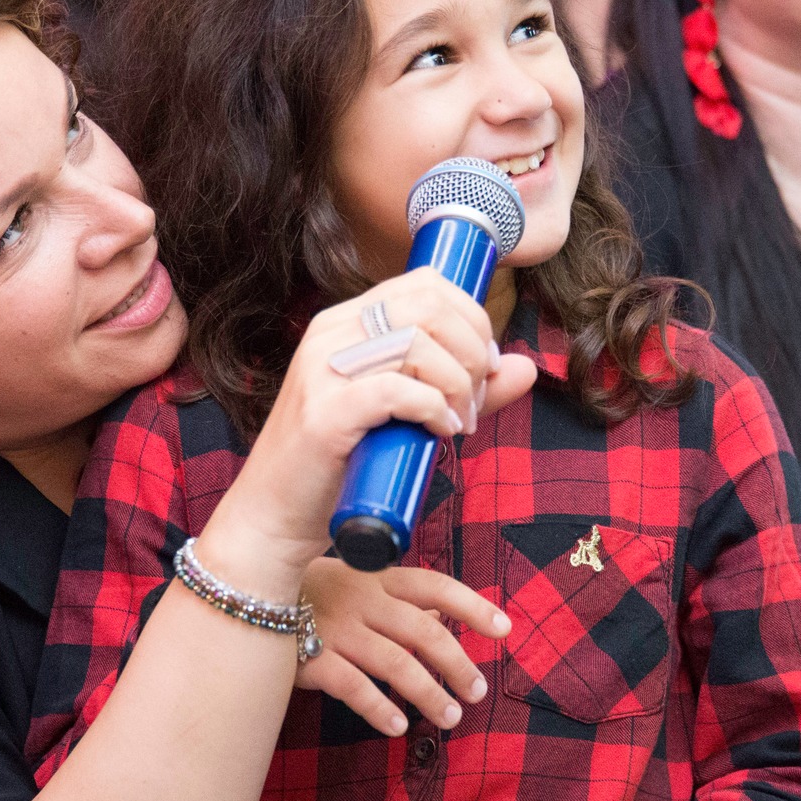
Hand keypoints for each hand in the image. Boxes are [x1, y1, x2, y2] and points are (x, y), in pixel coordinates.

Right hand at [204, 269, 537, 570]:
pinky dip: (433, 409)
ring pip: (417, 343)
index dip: (472, 318)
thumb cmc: (341, 464)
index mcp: (346, 322)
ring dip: (458, 384)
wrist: (276, 516)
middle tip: (476, 398)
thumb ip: (462, 387)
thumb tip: (524, 366)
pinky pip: (397, 391)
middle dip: (472, 350)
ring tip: (461, 421)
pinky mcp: (324, 413)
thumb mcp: (406, 415)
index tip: (484, 366)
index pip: (425, 284)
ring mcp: (322, 371)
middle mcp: (330, 334)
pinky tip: (441, 432)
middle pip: (428, 305)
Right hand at [297, 559, 510, 736]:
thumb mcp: (353, 581)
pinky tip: (399, 726)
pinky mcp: (310, 658)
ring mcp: (336, 628)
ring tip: (451, 718)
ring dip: (429, 694)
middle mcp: (361, 599)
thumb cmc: (308, 591)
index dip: (472, 607)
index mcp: (376, 577)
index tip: (504, 629)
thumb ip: (396, 598)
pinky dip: (379, 708)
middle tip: (478, 692)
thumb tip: (443, 616)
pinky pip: (353, 687)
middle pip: (424, 631)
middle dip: (457, 664)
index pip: (435, 586)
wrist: (241, 595)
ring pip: (396, 664)